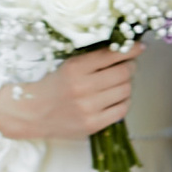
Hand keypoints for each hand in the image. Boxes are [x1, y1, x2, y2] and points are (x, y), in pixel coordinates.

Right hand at [0, 48, 138, 146]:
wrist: (33, 113)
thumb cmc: (53, 86)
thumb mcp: (68, 65)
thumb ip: (93, 59)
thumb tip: (123, 50)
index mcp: (74, 68)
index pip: (110, 55)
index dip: (129, 49)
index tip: (139, 46)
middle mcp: (82, 87)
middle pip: (123, 72)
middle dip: (130, 66)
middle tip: (127, 66)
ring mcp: (88, 108)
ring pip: (125, 90)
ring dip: (127, 84)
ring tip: (119, 83)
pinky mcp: (93, 124)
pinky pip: (122, 110)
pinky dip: (124, 101)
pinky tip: (117, 98)